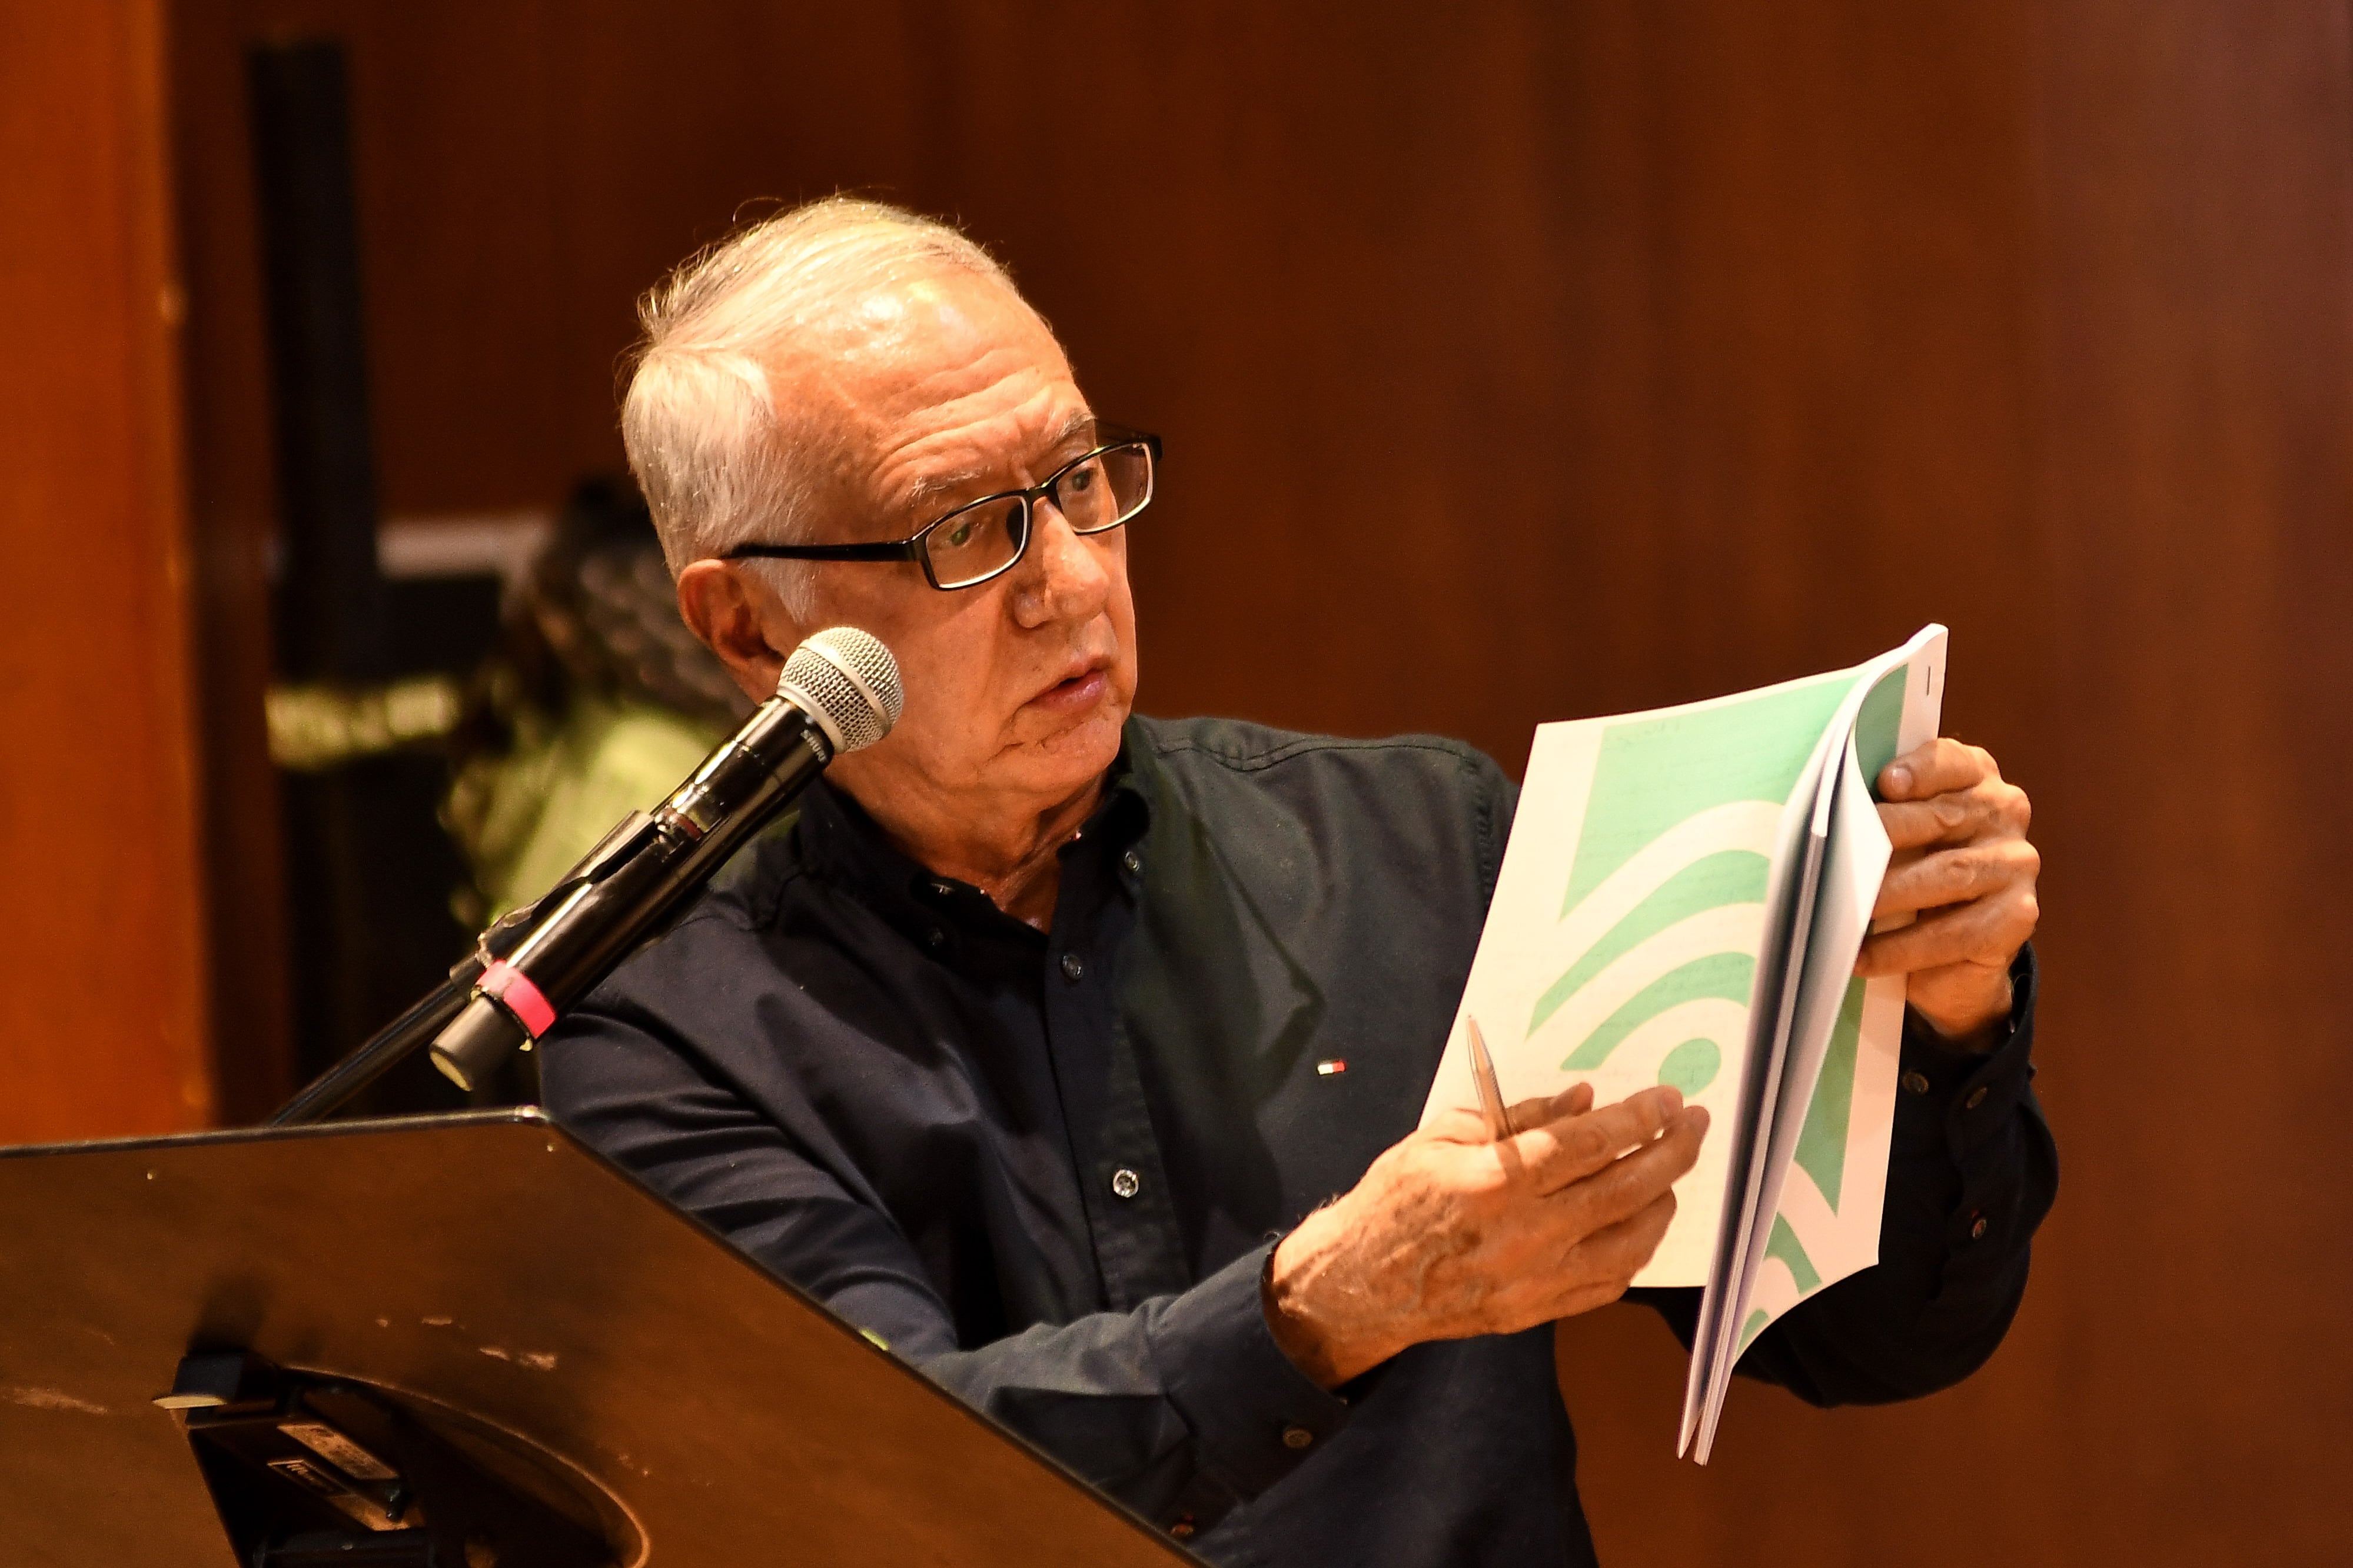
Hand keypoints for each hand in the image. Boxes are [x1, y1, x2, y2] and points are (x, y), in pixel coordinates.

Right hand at [1262, 1083, 1707, 1387]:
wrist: (1363, 1284)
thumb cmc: (1397, 1198)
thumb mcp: (1441, 1136)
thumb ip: (1518, 1118)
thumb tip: (1585, 1101)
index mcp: (1497, 1181)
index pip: (1592, 1143)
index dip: (1639, 1117)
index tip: (1668, 1098)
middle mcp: (1527, 1234)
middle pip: (1627, 1189)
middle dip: (1672, 1150)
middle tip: (1693, 1124)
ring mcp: (1538, 1280)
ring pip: (1632, 1242)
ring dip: (1663, 1200)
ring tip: (1668, 1173)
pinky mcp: (1539, 1311)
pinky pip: (1611, 1282)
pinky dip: (1636, 1250)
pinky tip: (1639, 1223)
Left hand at [1857, 737, 2039, 1048]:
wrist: (1958, 941)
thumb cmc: (1913, 865)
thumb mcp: (1901, 831)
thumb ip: (1881, 811)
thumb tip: (1829, 816)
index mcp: (1974, 776)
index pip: (1951, 761)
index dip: (1920, 770)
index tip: (1884, 782)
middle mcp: (2004, 813)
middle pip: (1943, 818)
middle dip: (1884, 837)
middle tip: (1836, 857)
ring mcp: (2016, 865)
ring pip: (1950, 877)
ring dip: (1890, 897)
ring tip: (1841, 915)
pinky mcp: (2018, 917)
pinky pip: (1957, 934)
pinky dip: (1904, 949)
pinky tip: (1864, 958)